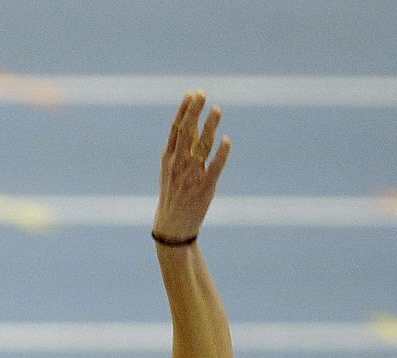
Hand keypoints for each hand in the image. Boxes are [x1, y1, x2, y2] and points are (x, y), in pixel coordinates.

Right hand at [152, 92, 230, 242]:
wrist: (172, 225)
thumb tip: (193, 125)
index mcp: (169, 158)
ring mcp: (191, 175)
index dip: (184, 110)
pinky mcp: (204, 187)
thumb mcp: (172, 169)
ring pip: (200, 146)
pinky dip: (220, 155)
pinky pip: (214, 168)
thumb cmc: (174, 194)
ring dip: (208, 127)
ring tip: (217, 109)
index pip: (176, 129)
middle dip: (193, 112)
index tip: (192, 93)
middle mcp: (178, 164)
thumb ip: (183, 148)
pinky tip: (227, 141)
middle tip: (201, 94)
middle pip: (186, 133)